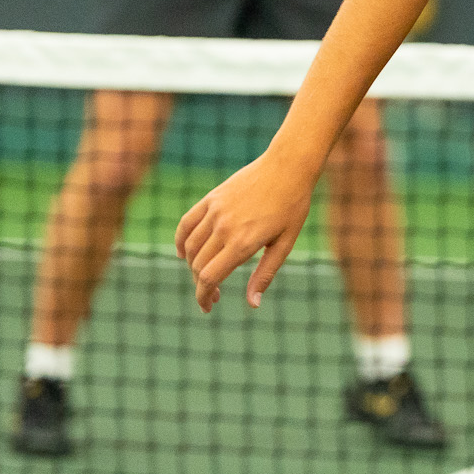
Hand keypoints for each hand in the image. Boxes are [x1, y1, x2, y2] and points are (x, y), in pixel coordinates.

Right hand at [174, 150, 315, 312]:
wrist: (287, 166)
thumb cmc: (292, 206)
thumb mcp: (285, 244)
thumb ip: (265, 274)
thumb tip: (252, 304)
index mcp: (242, 242)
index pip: (209, 278)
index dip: (203, 297)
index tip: (207, 307)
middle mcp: (223, 228)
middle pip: (198, 266)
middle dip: (201, 285)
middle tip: (214, 294)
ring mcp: (215, 211)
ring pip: (190, 247)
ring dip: (192, 266)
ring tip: (206, 275)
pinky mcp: (211, 199)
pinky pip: (187, 223)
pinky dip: (181, 241)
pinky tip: (184, 253)